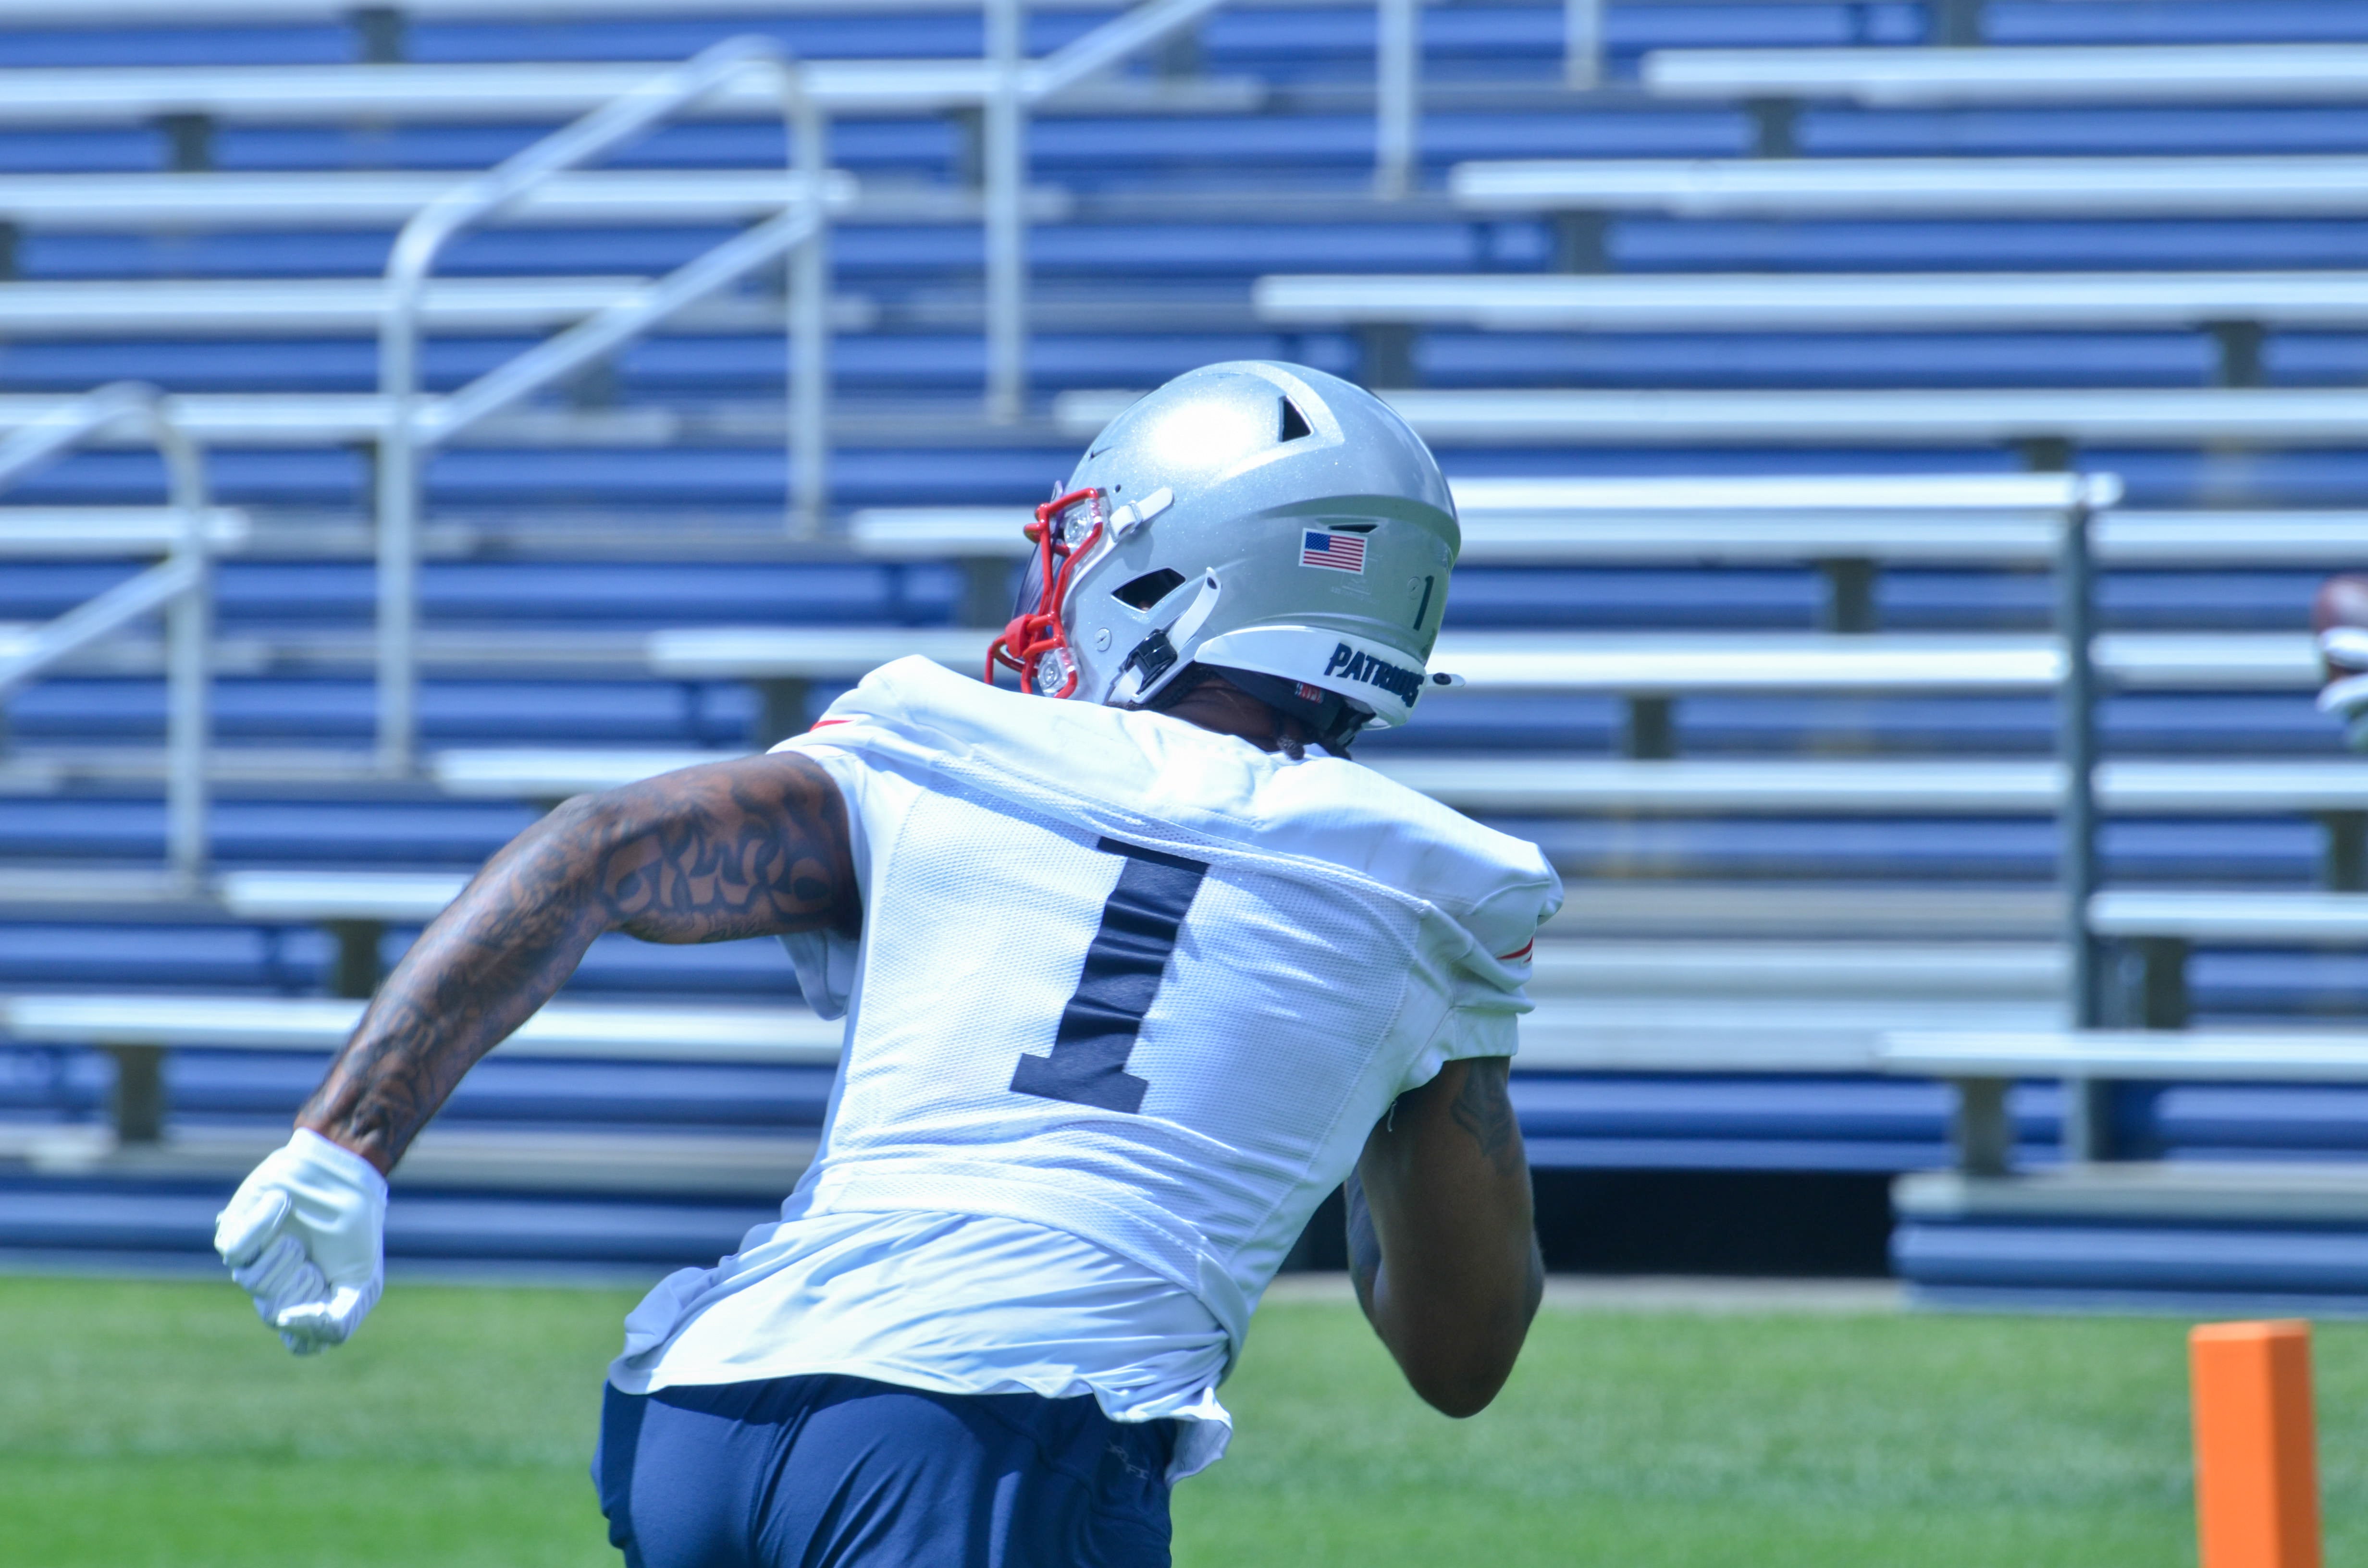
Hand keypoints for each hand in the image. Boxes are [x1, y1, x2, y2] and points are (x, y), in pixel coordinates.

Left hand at [214, 1129, 387, 1354]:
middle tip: (316, 1258)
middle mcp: (276, 1290)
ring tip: (299, 1233)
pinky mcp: (233, 1237)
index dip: (311, 1324)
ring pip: (253, 1283)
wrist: (343, 1175)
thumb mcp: (362, 1282)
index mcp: (309, 1306)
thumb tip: (284, 1322)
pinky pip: (234, 1250)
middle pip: (272, 1314)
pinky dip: (262, 1225)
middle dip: (301, 1283)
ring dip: (285, 1254)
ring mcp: (253, 1265)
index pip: (298, 1343)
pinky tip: (282, 1204)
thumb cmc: (355, 1228)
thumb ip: (338, 1321)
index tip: (327, 1292)